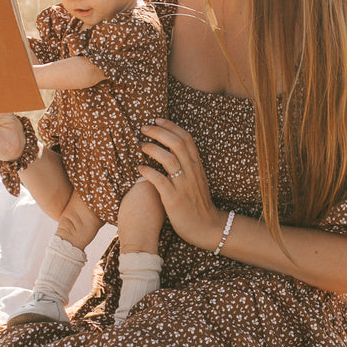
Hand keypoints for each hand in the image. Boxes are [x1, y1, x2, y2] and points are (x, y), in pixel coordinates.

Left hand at [138, 119, 225, 250]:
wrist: (206, 227)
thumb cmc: (197, 203)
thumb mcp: (196, 179)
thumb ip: (186, 165)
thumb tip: (170, 150)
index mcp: (197, 165)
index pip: (186, 138)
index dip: (171, 126)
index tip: (157, 119)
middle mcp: (192, 172)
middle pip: (176, 143)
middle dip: (159, 132)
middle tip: (144, 128)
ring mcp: (184, 185)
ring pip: (168, 159)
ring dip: (152, 149)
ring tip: (141, 145)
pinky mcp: (174, 199)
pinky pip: (160, 181)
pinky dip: (148, 171)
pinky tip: (140, 168)